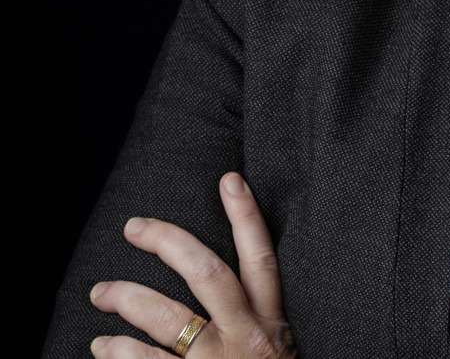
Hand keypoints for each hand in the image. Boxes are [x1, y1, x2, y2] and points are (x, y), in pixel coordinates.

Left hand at [89, 173, 296, 357]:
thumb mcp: (276, 350)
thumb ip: (258, 318)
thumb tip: (226, 279)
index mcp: (270, 322)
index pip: (262, 258)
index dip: (247, 217)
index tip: (229, 179)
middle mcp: (246, 337)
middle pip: (208, 274)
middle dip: (169, 244)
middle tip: (135, 227)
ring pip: (168, 317)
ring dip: (127, 298)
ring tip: (101, 292)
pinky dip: (119, 353)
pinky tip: (102, 346)